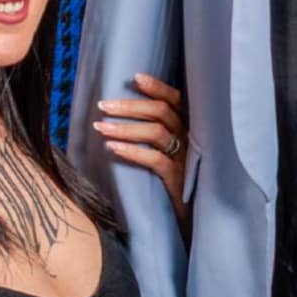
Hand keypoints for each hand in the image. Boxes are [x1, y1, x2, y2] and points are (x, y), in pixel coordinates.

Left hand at [95, 73, 188, 221]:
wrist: (196, 219)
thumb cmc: (178, 183)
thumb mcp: (171, 154)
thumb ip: (157, 135)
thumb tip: (123, 117)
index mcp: (188, 128)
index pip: (175, 100)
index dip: (157, 87)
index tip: (135, 77)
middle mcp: (190, 139)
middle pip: (161, 112)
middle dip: (129, 106)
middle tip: (103, 105)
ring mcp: (185, 159)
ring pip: (156, 132)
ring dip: (125, 127)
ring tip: (100, 127)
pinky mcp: (178, 179)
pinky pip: (155, 160)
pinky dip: (132, 151)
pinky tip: (113, 148)